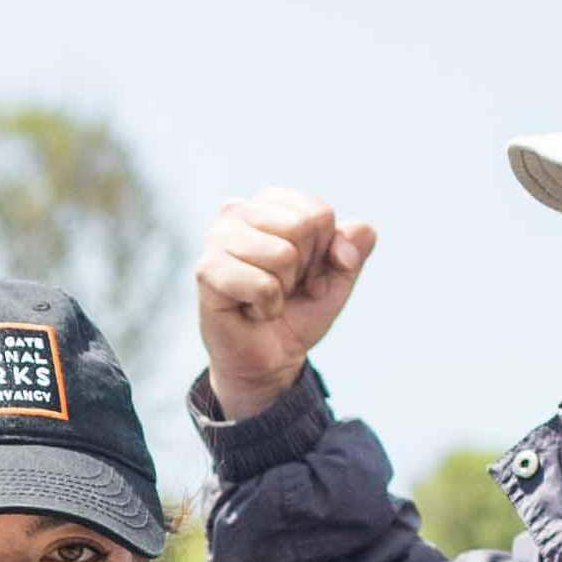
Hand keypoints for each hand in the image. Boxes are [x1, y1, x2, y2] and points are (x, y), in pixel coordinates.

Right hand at [195, 189, 374, 417]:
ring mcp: (217, 239)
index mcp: (268, 202)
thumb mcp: (339, 276)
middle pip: (302, 226)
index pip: (319, 213)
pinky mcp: (206, 271)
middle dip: (305, 268)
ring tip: (265, 297)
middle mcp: (237, 212)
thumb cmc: (297, 310)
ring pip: (283, 254)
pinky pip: (263, 285)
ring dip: (284, 289)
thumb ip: (355, 247)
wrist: (269, 359)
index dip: (324, 252)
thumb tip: (350, 241)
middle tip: (286, 288)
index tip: (307, 275)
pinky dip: (267, 307)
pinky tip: (251, 311)